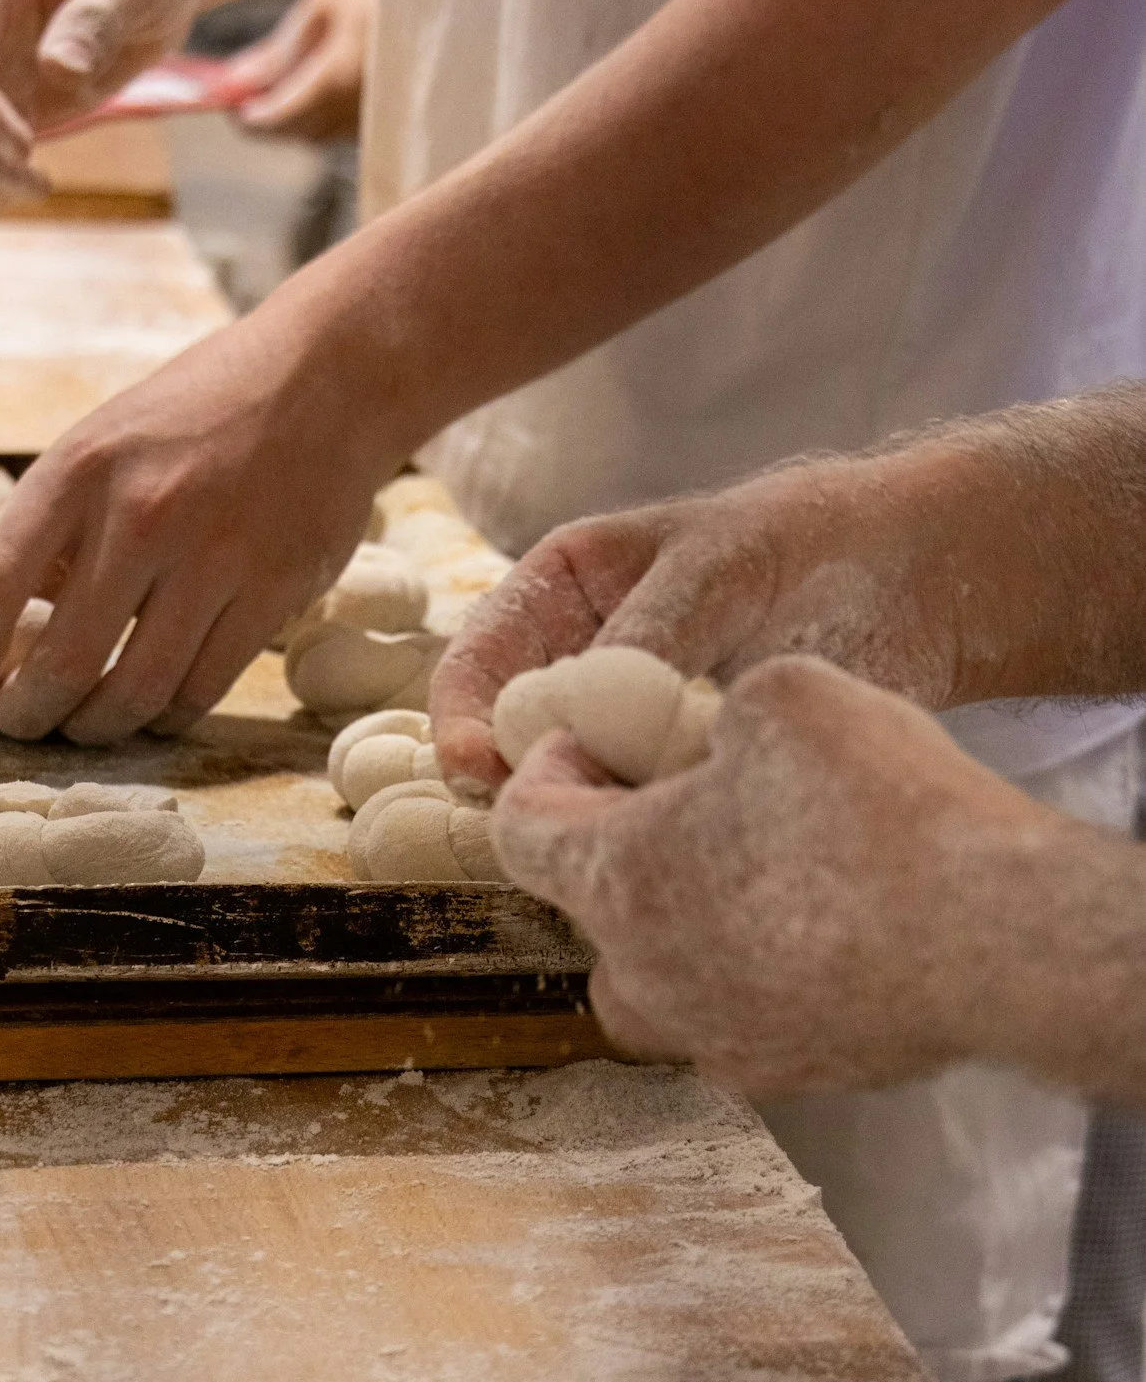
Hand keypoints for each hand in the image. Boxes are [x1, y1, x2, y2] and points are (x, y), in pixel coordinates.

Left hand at [0, 298, 404, 743]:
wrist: (327, 377)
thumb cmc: (201, 411)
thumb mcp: (107, 440)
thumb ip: (60, 524)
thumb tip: (15, 624)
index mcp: (81, 468)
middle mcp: (142, 514)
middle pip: (60, 660)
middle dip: (26, 712)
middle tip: (20, 723)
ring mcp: (214, 557)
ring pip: (136, 690)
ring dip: (97, 726)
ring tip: (84, 726)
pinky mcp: (273, 591)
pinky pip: (203, 687)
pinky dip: (169, 715)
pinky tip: (154, 710)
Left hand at [226, 0, 376, 139]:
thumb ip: (282, 46)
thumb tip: (241, 78)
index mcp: (336, 79)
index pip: (278, 120)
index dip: (249, 119)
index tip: (229, 107)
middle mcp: (359, 110)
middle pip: (299, 133)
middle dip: (270, 119)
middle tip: (248, 93)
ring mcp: (380, 118)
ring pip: (324, 133)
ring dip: (297, 116)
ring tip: (283, 80)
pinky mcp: (394, 117)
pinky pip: (348, 126)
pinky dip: (325, 111)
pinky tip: (320, 81)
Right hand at [431, 449, 969, 797]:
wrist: (917, 582)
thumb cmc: (811, 546)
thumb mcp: (717, 569)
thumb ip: (645, 637)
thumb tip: (578, 720)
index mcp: (561, 593)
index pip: (476, 667)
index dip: (463, 721)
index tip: (483, 768)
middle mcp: (579, 668)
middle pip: (511, 746)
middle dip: (524, 784)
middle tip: (557, 816)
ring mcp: (628, 733)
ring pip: (573, 792)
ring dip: (593, 816)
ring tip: (639, 820)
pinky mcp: (680, 782)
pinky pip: (639, 821)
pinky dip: (651, 835)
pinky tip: (686, 835)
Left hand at [492, 656, 1050, 1092]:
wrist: (997, 939)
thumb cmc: (881, 814)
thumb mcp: (786, 692)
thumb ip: (721, 712)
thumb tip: (722, 738)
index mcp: (614, 880)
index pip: (519, 828)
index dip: (547, 771)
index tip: (595, 744)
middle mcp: (643, 977)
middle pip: (589, 910)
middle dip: (623, 849)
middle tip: (689, 801)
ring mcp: (712, 1039)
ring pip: (662, 978)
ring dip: (686, 923)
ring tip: (756, 871)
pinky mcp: (784, 1073)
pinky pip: (741, 1016)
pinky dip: (760, 973)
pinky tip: (825, 928)